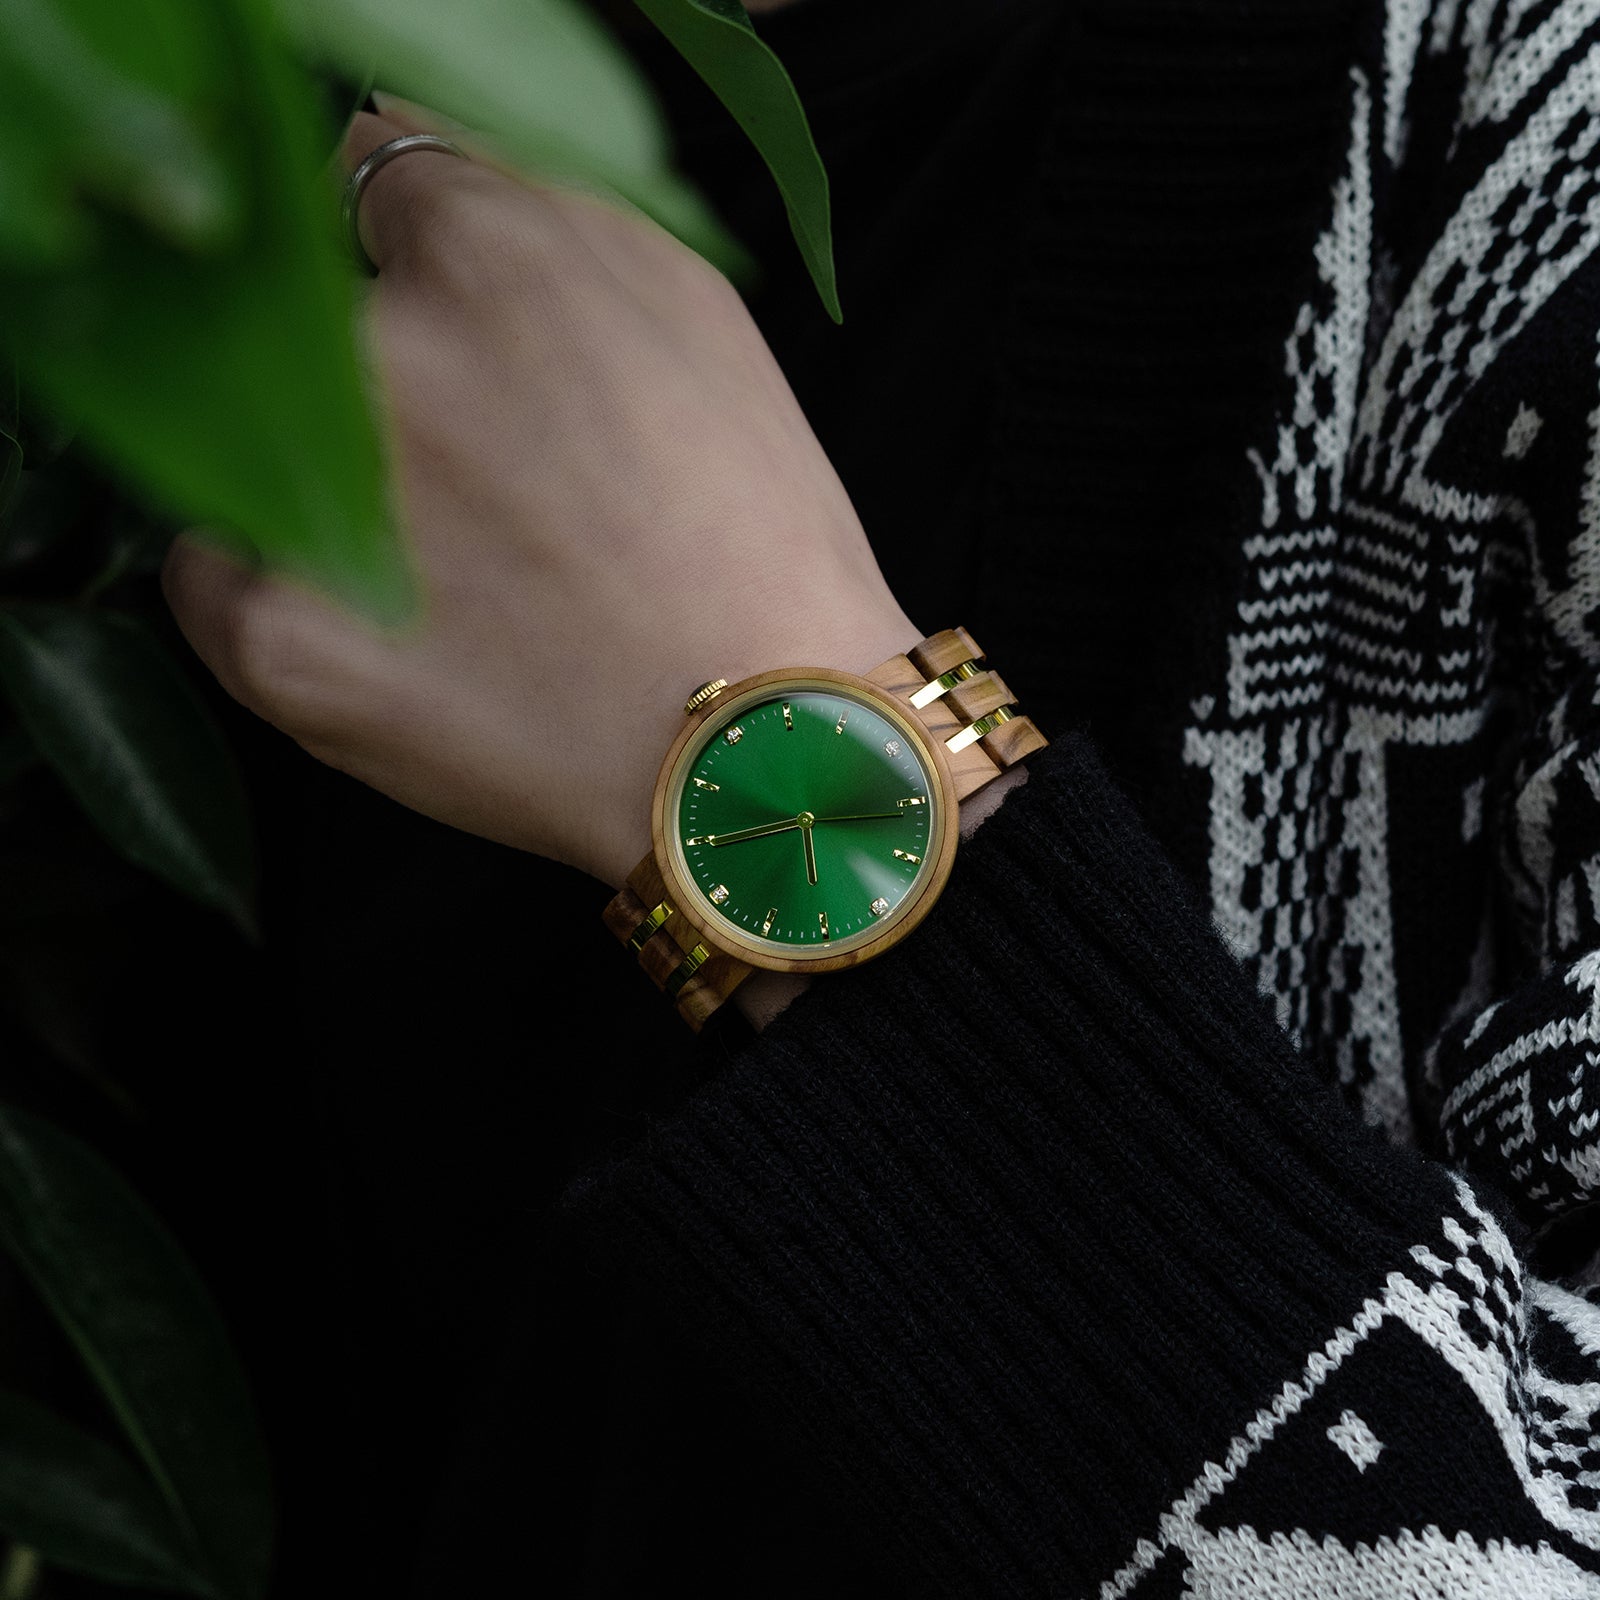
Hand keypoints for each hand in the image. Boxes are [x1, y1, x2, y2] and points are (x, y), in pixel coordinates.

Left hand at [163, 106, 918, 888]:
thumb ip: (540, 204)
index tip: (467, 343)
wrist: (760, 751)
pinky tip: (392, 631)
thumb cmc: (751, 536)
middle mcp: (386, 358)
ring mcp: (317, 501)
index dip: (419, 267)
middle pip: (299, 310)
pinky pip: (213, 572)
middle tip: (478, 479)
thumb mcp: (691, 311)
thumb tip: (411, 178)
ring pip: (245, 434)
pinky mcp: (279, 638)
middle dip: (372, 374)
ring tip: (449, 568)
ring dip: (318, 474)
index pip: (369, 182)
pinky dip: (279, 589)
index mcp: (495, 259)